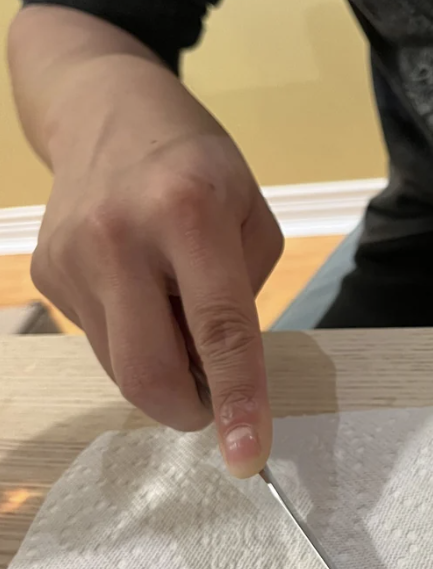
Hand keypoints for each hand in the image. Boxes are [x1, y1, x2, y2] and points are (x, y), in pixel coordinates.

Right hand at [32, 130, 282, 477]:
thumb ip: (245, 295)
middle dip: (189, 409)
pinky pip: (101, 341)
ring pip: (121, 367)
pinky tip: (143, 291)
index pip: (221, 330)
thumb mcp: (251, 215)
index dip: (241, 400)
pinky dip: (136, 339)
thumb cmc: (199, 163)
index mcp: (190, 213)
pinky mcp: (45, 275)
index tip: (249, 458)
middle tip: (213, 397)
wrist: (105, 109)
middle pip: (149, 371)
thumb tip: (221, 372)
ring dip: (164, 370)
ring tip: (177, 315)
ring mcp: (70, 258)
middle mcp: (119, 237)